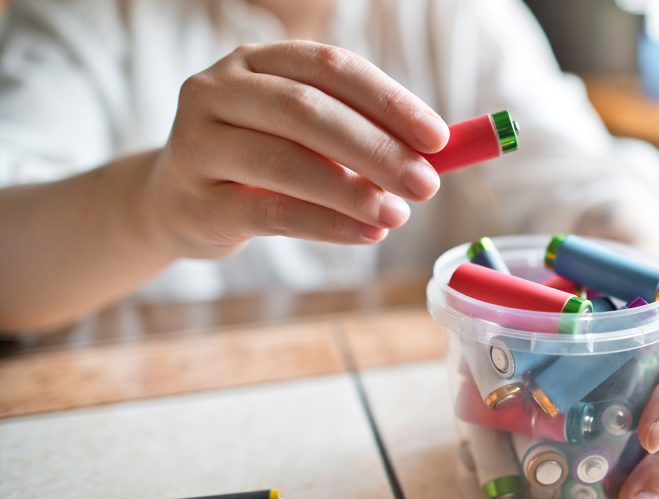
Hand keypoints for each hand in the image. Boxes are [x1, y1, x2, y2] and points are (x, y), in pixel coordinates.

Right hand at [143, 40, 448, 258]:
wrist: (177, 204)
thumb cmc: (260, 164)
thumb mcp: (305, 138)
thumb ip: (361, 136)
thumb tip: (438, 155)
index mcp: (257, 61)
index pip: (331, 67)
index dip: (389, 101)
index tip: (438, 138)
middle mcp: (219, 89)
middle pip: (307, 110)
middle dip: (376, 148)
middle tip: (426, 184)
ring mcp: (198, 143)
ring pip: (284, 161)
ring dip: (351, 191)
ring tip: (398, 215)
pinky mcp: (196, 200)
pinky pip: (270, 212)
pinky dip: (326, 225)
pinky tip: (366, 235)